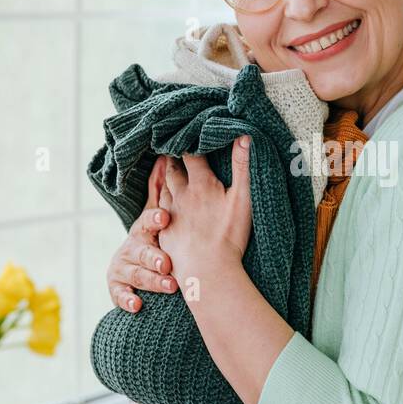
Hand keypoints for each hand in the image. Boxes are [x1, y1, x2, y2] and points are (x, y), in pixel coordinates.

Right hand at [106, 155, 178, 311]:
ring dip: (151, 280)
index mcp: (143, 228)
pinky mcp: (118, 289)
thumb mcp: (157, 217)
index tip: (165, 218)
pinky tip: (137, 306)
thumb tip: (167, 156)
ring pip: (135, 274)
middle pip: (141, 250)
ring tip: (169, 286)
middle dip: (154, 256)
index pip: (148, 221)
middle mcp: (130, 247)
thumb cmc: (154, 239)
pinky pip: (120, 296)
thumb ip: (161, 191)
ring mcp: (122, 268)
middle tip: (168, 263)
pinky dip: (127, 300)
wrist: (135, 269)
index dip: (155, 219)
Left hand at [157, 137, 252, 286]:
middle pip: (172, 169)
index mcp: (200, 184)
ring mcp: (170, 214)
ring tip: (167, 170)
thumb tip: (244, 136)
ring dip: (165, 177)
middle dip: (173, 157)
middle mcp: (181, 195)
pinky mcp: (164, 232)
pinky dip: (159, 201)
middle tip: (172, 146)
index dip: (189, 141)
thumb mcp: (242, 199)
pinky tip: (163, 204)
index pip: (190, 154)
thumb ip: (243, 166)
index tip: (189, 132)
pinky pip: (158, 211)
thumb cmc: (229, 236)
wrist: (207, 271)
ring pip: (163, 188)